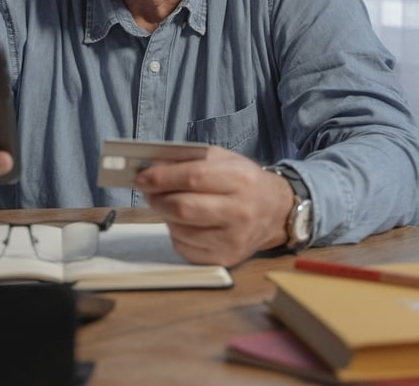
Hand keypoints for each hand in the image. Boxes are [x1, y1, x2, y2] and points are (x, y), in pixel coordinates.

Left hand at [133, 147, 293, 266]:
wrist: (276, 212)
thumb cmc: (246, 182)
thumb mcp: (225, 160)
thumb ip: (190, 160)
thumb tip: (151, 167)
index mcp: (241, 180)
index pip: (192, 177)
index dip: (161, 177)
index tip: (142, 176)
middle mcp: (240, 212)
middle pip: (182, 208)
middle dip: (157, 198)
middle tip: (149, 192)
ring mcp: (233, 240)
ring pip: (179, 229)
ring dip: (166, 216)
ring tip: (171, 205)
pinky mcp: (226, 259)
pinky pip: (184, 247)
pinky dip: (177, 233)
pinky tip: (187, 224)